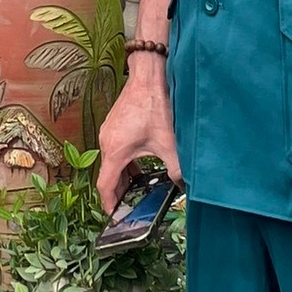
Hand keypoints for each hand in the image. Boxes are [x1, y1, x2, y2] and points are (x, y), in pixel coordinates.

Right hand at [96, 68, 181, 210]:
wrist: (149, 74)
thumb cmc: (155, 105)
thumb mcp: (169, 143)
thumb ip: (177, 169)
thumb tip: (185, 188)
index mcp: (115, 150)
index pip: (105, 185)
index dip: (109, 204)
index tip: (115, 217)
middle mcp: (106, 141)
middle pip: (108, 174)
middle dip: (118, 193)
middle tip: (129, 209)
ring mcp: (109, 131)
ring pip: (112, 161)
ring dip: (123, 176)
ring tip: (137, 190)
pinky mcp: (115, 123)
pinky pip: (115, 149)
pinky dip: (125, 162)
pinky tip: (141, 165)